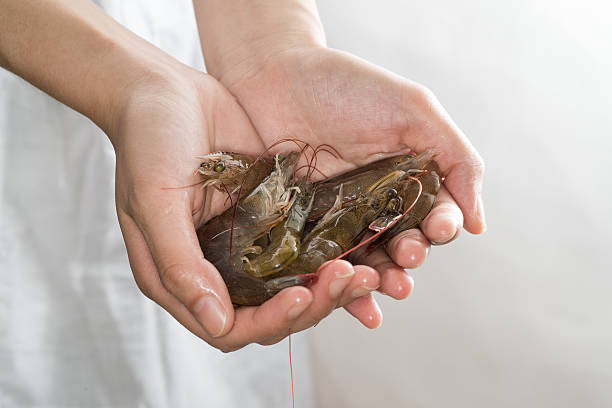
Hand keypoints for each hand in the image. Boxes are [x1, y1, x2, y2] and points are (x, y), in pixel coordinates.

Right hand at [111, 68, 382, 350]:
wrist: (168, 89)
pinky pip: (307, 247)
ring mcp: (249, 244)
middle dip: (312, 304)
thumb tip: (216, 321)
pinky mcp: (274, 217)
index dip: (269, 321)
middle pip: (271, 313)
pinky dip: (334, 254)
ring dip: (332, 286)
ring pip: (295, 285)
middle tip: (349, 278)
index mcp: (182, 276)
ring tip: (369, 271)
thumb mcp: (154, 200)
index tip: (300, 294)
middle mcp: (218, 269)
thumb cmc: (148, 141)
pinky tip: (365, 248)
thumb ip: (180, 262)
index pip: (230, 327)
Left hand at [212, 46, 485, 323]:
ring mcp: (341, 218)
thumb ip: (456, 158)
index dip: (441, 226)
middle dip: (411, 257)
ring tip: (388, 287)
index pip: (436, 214)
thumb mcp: (413, 109)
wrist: (274, 75)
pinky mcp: (305, 228)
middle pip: (403, 243)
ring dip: (382, 280)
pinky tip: (355, 304)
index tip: (438, 228)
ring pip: (368, 260)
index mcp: (410, 176)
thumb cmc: (346, 85)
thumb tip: (477, 223)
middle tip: (407, 257)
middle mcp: (379, 202)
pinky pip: (326, 264)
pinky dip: (341, 287)